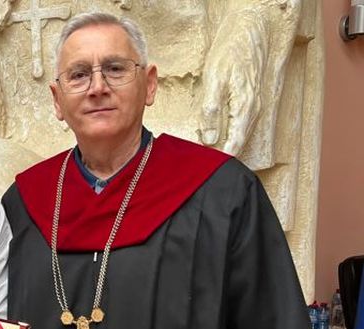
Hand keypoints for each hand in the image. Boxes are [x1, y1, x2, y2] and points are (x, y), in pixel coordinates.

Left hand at [198, 8, 268, 155]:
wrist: (249, 31)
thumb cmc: (231, 52)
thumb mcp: (215, 81)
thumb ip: (212, 111)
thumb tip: (210, 137)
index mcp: (245, 107)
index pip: (235, 143)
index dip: (221, 158)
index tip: (207, 169)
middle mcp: (253, 109)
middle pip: (238, 141)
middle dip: (221, 154)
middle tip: (202, 166)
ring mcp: (254, 104)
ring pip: (240, 133)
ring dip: (226, 144)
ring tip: (207, 156)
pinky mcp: (250, 99)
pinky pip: (241, 123)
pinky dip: (230, 133)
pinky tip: (217, 136)